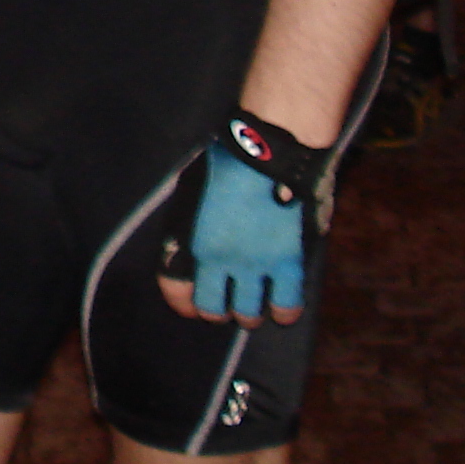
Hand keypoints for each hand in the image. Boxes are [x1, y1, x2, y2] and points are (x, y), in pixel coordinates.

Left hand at [158, 142, 310, 327]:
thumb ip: (191, 221)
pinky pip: (286, 305)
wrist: (269, 149)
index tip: (190, 305)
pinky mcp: (288, 264)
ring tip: (253, 306)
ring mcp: (255, 265)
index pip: (176, 291)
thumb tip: (192, 241)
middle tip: (226, 301)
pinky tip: (281, 310)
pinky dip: (283, 312)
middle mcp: (220, 261)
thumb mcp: (193, 189)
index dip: (183, 303)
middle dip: (218, 309)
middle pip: (213, 310)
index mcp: (193, 241)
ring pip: (249, 314)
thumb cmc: (228, 160)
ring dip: (249, 313)